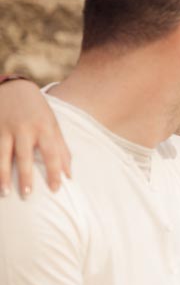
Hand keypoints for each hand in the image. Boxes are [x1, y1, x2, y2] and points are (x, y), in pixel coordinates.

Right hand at [0, 79, 70, 195]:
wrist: (14, 88)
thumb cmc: (38, 112)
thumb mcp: (53, 126)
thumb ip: (62, 150)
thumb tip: (69, 175)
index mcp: (44, 128)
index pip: (52, 154)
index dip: (54, 172)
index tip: (56, 190)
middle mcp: (25, 129)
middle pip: (25, 157)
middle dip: (25, 177)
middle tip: (27, 196)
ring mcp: (6, 128)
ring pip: (3, 155)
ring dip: (3, 176)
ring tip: (5, 194)